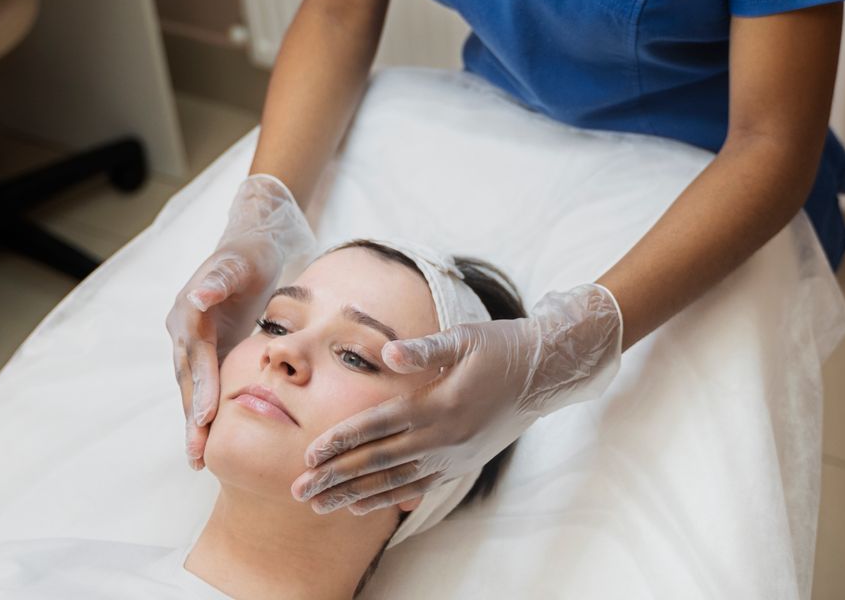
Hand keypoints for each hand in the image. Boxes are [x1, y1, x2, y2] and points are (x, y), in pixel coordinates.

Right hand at [167, 174, 314, 468]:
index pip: (196, 356)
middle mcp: (183, 327)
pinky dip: (204, 410)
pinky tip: (209, 437)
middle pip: (188, 379)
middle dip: (192, 418)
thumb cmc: (250, 251)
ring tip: (199, 458)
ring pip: (192, 386)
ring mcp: (192, 339)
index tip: (206, 419)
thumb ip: (218, 279)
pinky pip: (203, 383)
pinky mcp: (207, 347)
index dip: (202, 387)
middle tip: (198, 456)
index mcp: (189, 311)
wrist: (254, 240)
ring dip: (194, 422)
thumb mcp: (239, 260)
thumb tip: (197, 297)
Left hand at [290, 284, 623, 514]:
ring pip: (394, 482)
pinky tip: (363, 504)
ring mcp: (452, 456)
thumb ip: (423, 349)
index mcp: (439, 405)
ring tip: (320, 506)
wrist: (544, 374)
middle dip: (336, 478)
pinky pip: (417, 486)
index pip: (378, 426)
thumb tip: (386, 355)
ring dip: (354, 495)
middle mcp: (443, 437)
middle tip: (299, 492)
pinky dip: (387, 497)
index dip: (342, 441)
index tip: (309, 455)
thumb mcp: (464, 338)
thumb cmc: (500, 348)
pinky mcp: (460, 464)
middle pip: (379, 463)